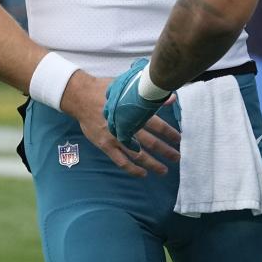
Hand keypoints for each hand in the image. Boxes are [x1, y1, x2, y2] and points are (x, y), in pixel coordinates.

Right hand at [62, 70, 179, 176]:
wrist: (81, 96)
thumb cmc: (106, 90)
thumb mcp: (127, 87)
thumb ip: (149, 95)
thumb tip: (171, 98)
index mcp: (133, 111)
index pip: (157, 125)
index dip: (169, 133)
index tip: (179, 138)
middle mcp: (126, 126)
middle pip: (150, 142)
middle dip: (165, 151)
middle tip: (177, 157)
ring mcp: (115, 137)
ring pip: (137, 155)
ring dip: (152, 163)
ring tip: (164, 170)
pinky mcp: (105, 145)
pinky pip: (120, 161)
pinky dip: (132, 169)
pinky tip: (143, 174)